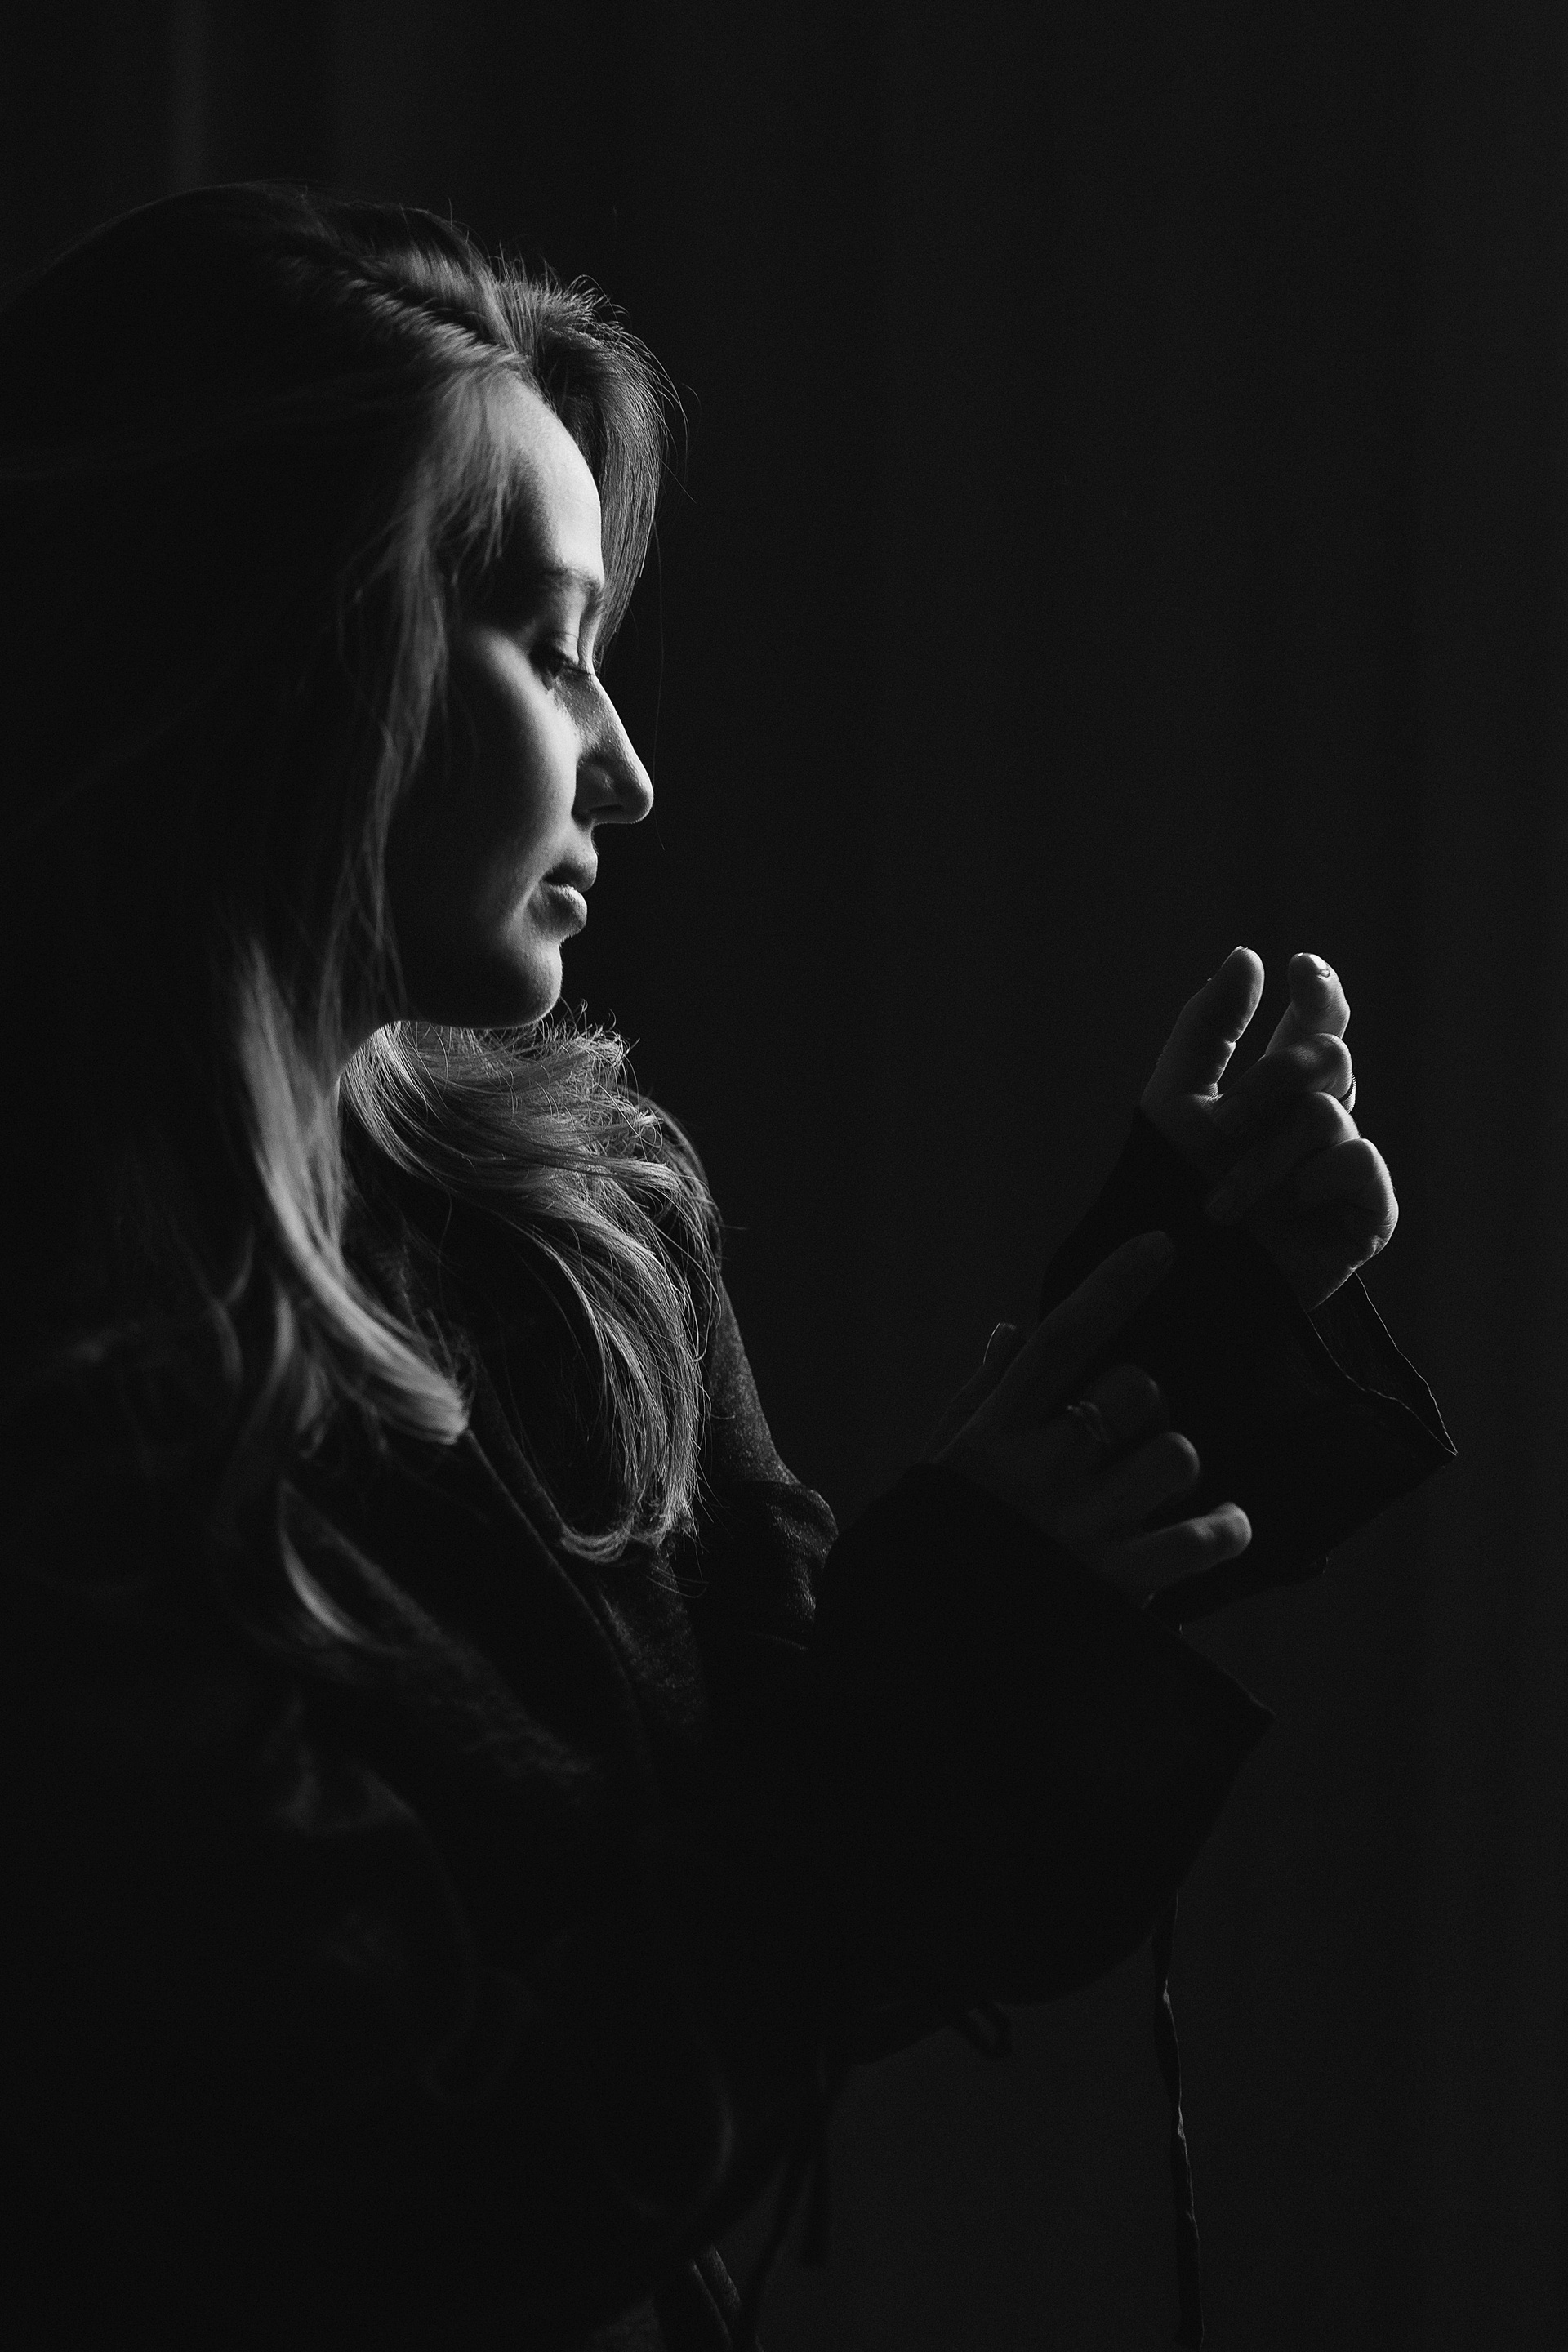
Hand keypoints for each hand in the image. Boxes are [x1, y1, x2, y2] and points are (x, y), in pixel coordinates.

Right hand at [928, 1233, 1251, 1602]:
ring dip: (1176, 1466)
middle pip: (1136, 1390)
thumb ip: (977, 1398)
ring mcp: (1084, 1529)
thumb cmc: (932, 1556)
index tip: (1162, 1245)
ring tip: (1155, 1491)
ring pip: (1176, 1455)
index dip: (1114, 1286)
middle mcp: (1041, 1474)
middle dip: (1144, 1403)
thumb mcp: (936, 1472)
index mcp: (993, 1438)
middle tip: (1124, 1438)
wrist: (920, 1666)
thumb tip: (1010, 1330)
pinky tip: (1222, 1528)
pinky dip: (1225, 1528)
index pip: (1062, 1340)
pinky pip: (1202, 1536)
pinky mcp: (1120, 1587)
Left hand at [1139, 945, 1397, 1309]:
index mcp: (1277, 1088)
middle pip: (1328, 1053)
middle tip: (1224, 1126)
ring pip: (1329, 1111)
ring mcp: (1344, 1166)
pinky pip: (1361, 1163)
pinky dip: (1314, 1181)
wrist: (1172, 1281)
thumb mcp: (1173, 1100)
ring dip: (1266, 1155)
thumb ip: (1208, 1028)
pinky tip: (1286, 1212)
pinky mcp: (1366, 1215)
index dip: (1321, 991)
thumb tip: (1247, 955)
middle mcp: (1318, 1120)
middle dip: (1270, 1081)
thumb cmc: (1165, 1196)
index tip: (1299, 969)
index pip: (1319, 1020)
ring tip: (1223, 1205)